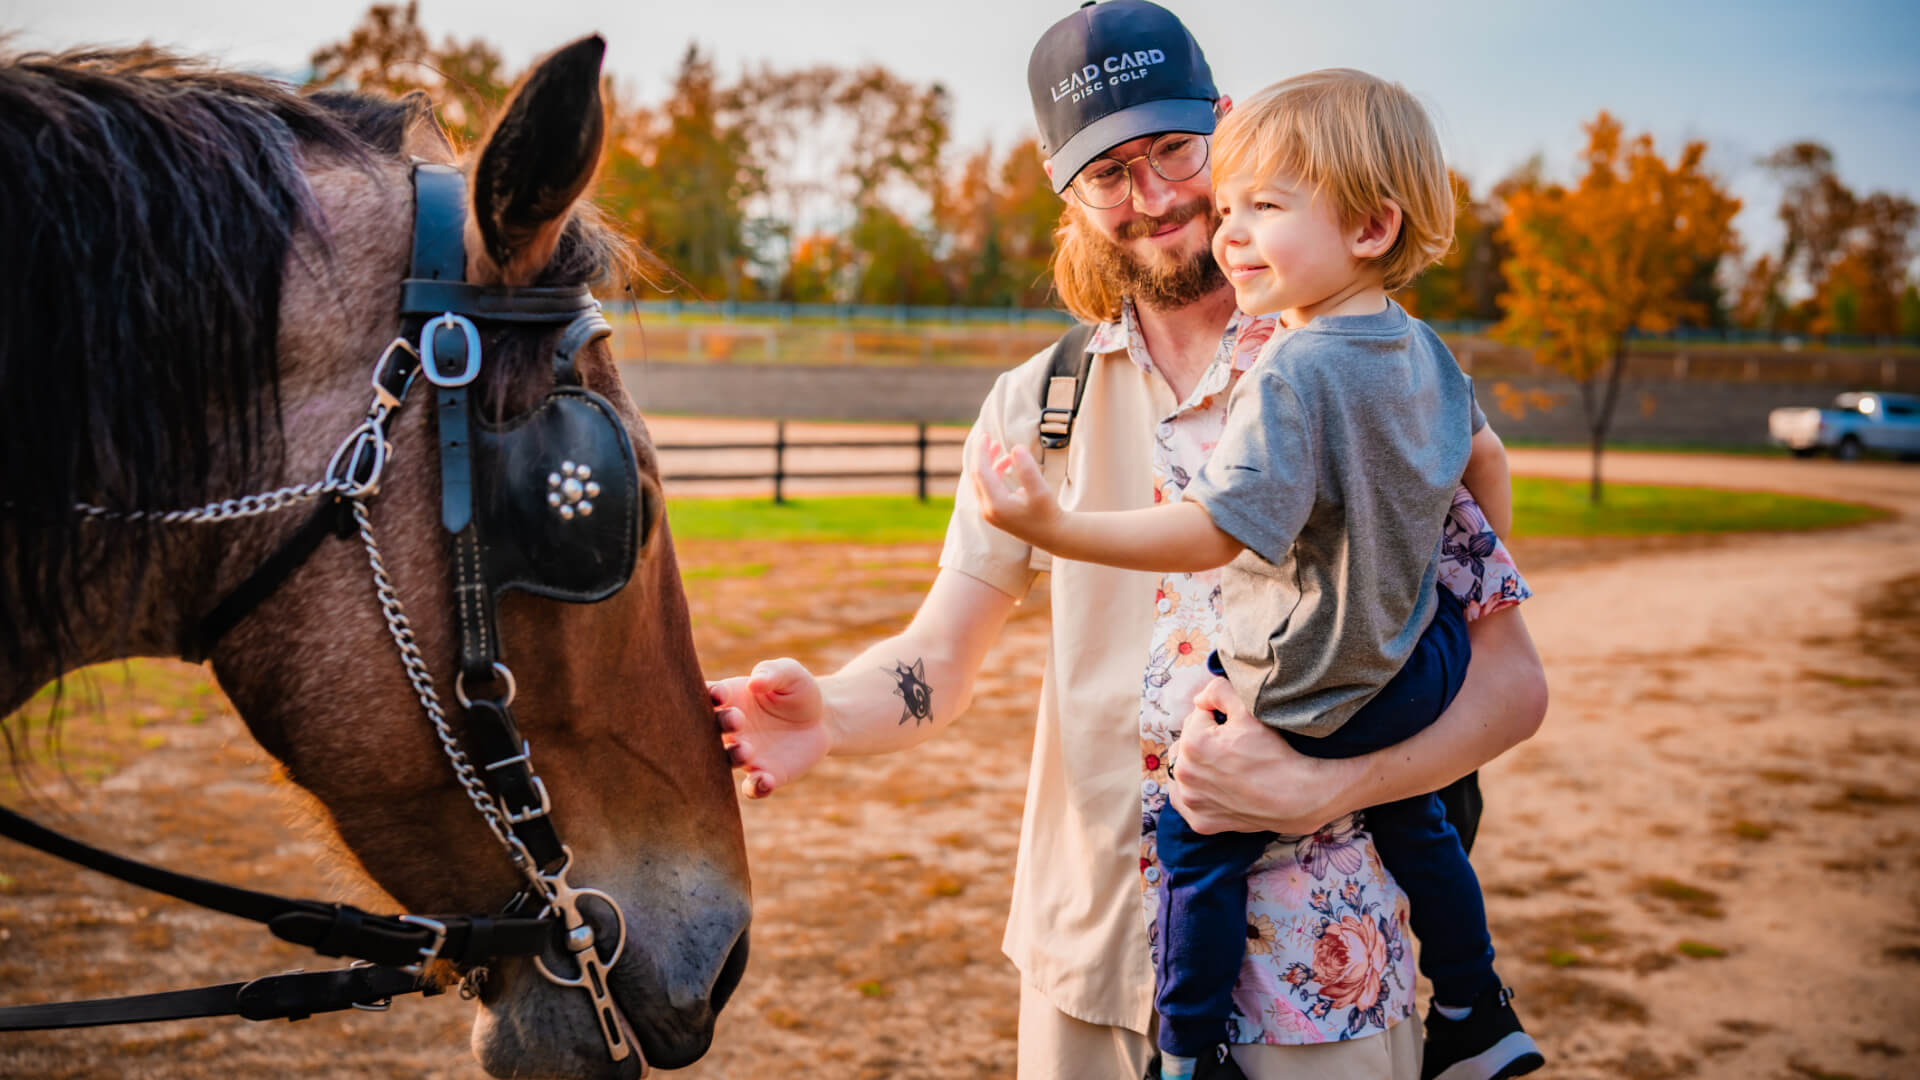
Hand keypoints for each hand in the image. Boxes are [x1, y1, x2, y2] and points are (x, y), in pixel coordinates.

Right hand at [711, 658, 830, 798]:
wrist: (821, 719)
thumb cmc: (798, 689)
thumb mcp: (789, 673)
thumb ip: (772, 673)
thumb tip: (754, 683)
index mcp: (730, 699)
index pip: (709, 697)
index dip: (709, 697)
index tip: (720, 695)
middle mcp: (731, 729)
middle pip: (711, 730)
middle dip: (720, 726)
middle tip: (736, 720)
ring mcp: (745, 753)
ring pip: (729, 760)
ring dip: (734, 756)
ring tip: (746, 750)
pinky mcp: (765, 774)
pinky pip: (753, 787)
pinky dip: (755, 787)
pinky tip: (765, 781)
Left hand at [969, 436, 1061, 547]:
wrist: (1052, 536)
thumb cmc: (1048, 513)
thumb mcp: (1041, 490)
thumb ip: (1028, 469)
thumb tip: (1016, 447)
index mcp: (996, 504)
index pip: (980, 472)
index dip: (981, 451)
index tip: (985, 434)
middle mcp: (988, 510)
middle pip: (976, 475)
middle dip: (981, 455)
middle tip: (988, 436)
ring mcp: (989, 512)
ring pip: (980, 481)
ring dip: (987, 463)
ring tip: (997, 446)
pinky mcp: (993, 512)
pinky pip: (986, 487)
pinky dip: (993, 473)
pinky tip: (1006, 463)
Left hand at [1170, 676, 1349, 835]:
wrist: (1297, 797)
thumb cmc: (1274, 753)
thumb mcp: (1249, 710)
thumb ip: (1218, 691)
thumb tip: (1199, 698)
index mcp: (1192, 743)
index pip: (1197, 717)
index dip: (1218, 717)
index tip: (1236, 728)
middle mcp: (1185, 774)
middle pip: (1186, 743)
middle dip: (1203, 739)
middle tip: (1231, 746)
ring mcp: (1191, 801)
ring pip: (1182, 771)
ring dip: (1194, 764)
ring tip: (1220, 764)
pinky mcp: (1200, 822)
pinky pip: (1185, 802)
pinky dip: (1194, 793)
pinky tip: (1210, 787)